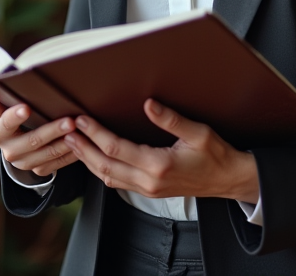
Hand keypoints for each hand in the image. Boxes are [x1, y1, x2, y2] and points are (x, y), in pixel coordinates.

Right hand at [0, 90, 79, 177]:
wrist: (16, 140)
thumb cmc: (11, 116)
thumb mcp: (0, 108)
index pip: (5, 124)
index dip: (14, 116)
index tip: (25, 108)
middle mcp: (10, 151)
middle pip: (32, 141)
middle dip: (52, 130)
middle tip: (70, 121)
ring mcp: (25, 163)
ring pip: (48, 154)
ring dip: (66, 143)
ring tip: (81, 130)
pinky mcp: (38, 169)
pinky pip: (57, 164)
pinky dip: (71, 153)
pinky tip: (83, 143)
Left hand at [63, 99, 259, 203]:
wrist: (228, 180)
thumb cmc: (216, 155)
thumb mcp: (198, 133)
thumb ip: (171, 119)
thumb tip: (149, 104)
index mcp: (159, 165)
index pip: (116, 148)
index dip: (96, 133)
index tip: (83, 119)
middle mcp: (149, 181)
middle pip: (104, 166)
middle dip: (83, 148)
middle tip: (67, 131)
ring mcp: (148, 189)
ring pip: (107, 177)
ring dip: (88, 161)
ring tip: (74, 144)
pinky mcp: (149, 191)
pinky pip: (117, 183)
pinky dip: (101, 170)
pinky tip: (94, 159)